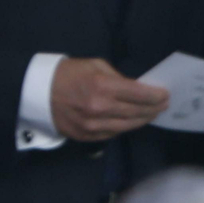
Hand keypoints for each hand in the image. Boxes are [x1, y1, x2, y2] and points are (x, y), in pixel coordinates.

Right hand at [50, 57, 170, 140]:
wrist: (38, 92)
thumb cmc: (66, 73)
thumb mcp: (93, 65)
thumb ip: (116, 77)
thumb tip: (135, 88)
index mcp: (102, 86)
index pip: (139, 94)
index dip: (156, 95)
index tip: (165, 94)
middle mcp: (101, 109)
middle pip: (137, 112)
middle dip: (154, 108)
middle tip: (163, 105)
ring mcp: (94, 126)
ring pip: (128, 126)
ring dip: (143, 119)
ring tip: (151, 114)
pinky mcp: (88, 137)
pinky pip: (114, 133)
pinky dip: (125, 126)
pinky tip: (132, 120)